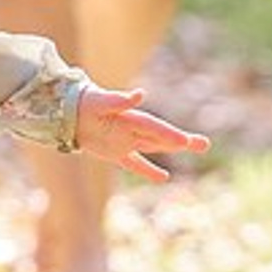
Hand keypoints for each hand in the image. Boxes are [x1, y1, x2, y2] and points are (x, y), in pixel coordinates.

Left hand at [75, 84, 209, 183]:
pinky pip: (134, 163)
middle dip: (182, 141)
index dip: (169, 135)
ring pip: (154, 147)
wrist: (67, 109)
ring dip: (172, 149)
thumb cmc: (85, 102)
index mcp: (130, 118)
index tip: (185, 141)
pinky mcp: (115, 152)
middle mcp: (132, 129)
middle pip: (161, 137)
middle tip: (204, 144)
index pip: (154, 128)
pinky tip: (164, 177)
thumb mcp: (99, 101)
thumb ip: (119, 100)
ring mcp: (126, 141)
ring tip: (197, 147)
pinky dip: (147, 170)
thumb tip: (140, 94)